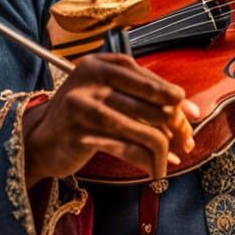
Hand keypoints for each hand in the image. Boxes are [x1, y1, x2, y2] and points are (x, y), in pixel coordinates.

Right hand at [23, 53, 199, 184]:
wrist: (40, 140)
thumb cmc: (83, 116)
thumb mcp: (110, 94)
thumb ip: (146, 97)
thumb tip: (193, 111)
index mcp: (103, 63)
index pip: (152, 82)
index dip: (178, 101)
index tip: (195, 116)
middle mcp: (92, 80)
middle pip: (154, 106)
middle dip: (177, 128)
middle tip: (186, 144)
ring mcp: (84, 106)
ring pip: (146, 131)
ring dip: (164, 152)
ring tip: (169, 162)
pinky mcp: (80, 134)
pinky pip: (129, 150)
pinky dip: (148, 162)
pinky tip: (155, 170)